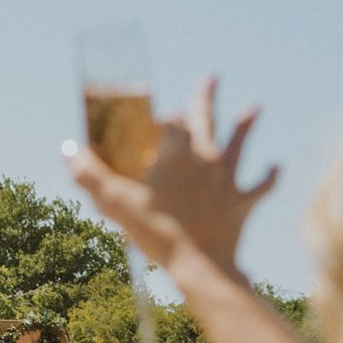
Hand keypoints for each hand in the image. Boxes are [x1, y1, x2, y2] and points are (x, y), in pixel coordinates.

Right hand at [68, 75, 275, 278]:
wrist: (201, 265)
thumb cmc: (157, 232)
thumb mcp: (114, 203)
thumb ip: (88, 175)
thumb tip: (67, 150)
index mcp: (175, 154)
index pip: (172, 121)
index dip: (166, 116)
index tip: (159, 116)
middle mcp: (205, 160)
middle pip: (207, 120)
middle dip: (206, 98)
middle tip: (211, 77)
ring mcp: (226, 180)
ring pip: (238, 146)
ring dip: (245, 126)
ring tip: (253, 109)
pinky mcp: (241, 204)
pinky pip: (259, 188)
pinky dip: (268, 178)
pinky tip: (275, 167)